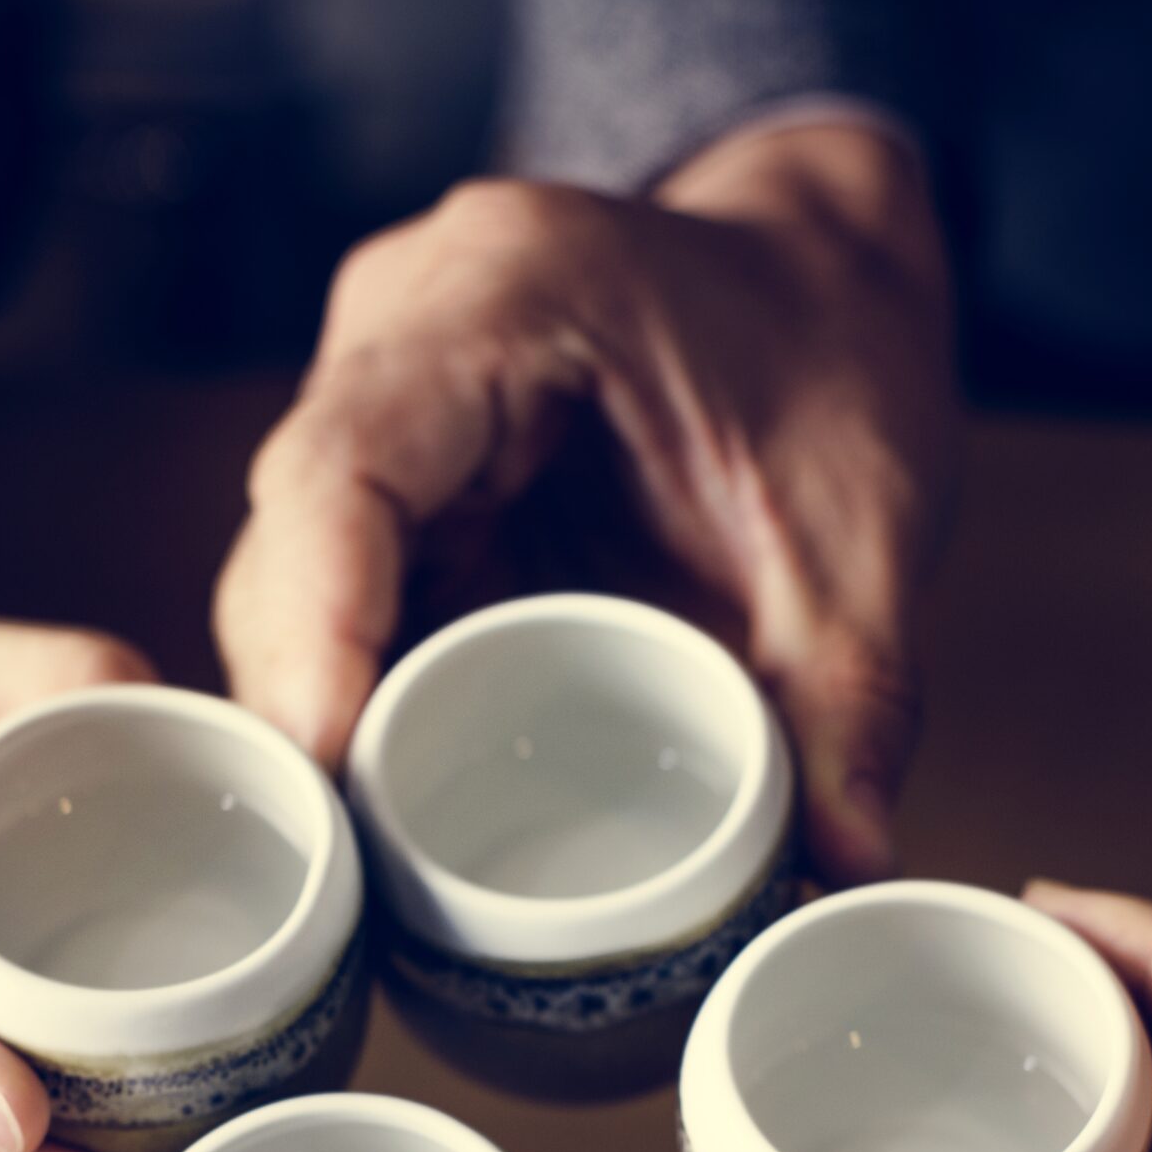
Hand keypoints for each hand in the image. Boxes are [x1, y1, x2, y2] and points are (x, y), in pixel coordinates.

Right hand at [216, 121, 957, 881]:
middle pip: (288, 542)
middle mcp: (404, 325)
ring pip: (286, 582)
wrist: (822, 281)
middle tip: (347, 870)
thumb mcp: (865, 532)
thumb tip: (852, 866)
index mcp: (509, 289)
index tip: (327, 766)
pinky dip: (352, 704)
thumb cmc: (833, 359)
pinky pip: (332, 602)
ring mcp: (378, 398)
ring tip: (360, 865)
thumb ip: (856, 699)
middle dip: (306, 711)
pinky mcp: (390, 478)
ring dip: (317, 722)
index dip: (316, 626)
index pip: (346, 466)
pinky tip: (382, 808)